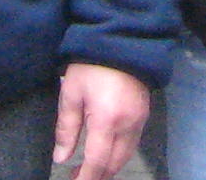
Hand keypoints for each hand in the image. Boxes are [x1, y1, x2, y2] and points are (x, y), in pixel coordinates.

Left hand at [53, 62, 148, 179]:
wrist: (122, 39)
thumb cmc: (91, 65)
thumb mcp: (71, 93)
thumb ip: (66, 129)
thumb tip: (61, 158)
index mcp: (106, 120)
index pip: (96, 162)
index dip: (85, 179)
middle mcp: (127, 125)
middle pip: (114, 164)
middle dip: (96, 176)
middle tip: (76, 176)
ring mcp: (139, 120)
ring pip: (125, 156)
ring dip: (108, 167)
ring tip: (88, 168)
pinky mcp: (144, 114)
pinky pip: (132, 144)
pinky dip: (118, 155)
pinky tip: (105, 151)